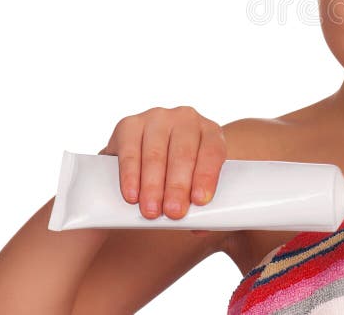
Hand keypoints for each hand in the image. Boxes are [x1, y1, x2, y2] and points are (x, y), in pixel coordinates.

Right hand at [98, 105, 225, 235]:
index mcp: (210, 130)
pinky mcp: (130, 124)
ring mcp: (157, 118)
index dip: (207, 175)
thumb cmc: (180, 175)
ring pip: (156, 154)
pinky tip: (131, 195)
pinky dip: (130, 176)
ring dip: (153, 185)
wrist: (149, 156)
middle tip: (174, 212)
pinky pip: (130, 152)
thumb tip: (199, 227)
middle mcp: (186, 118)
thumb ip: (199, 202)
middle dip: (178, 186)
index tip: (200, 200)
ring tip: (152, 211)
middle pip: (184, 153)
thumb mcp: (195, 183)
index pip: (213, 151)